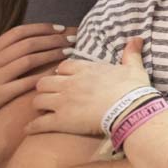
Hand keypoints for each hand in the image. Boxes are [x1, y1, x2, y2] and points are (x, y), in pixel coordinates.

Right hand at [0, 22, 70, 134]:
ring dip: (52, 53)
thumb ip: (0, 57)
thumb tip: (27, 47)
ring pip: (28, 59)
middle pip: (27, 43)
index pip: (17, 33)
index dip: (41, 28)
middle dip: (53, 38)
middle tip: (74, 38)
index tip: (60, 28)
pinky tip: (57, 75)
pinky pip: (24, 83)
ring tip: (69, 52)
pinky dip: (43, 77)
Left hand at [27, 36, 151, 137]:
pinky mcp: (61, 120)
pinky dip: (33, 126)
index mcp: (85, 69)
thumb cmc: (133, 89)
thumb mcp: (134, 67)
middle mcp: (69, 83)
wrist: (130, 109)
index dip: (61, 72)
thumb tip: (138, 38)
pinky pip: (39, 123)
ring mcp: (63, 102)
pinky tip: (29, 129)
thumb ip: (131, 53)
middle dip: (45, 88)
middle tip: (50, 94)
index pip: (62, 66)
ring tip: (42, 110)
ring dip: (39, 105)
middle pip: (44, 82)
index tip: (65, 78)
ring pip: (37, 100)